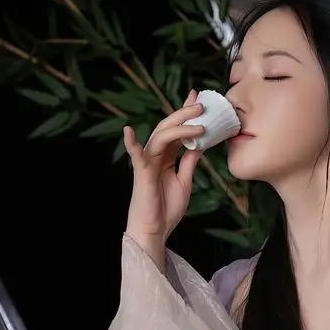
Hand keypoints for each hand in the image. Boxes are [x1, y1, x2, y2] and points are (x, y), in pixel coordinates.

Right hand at [123, 90, 207, 247]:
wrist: (156, 230)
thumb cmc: (167, 208)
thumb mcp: (184, 181)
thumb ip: (189, 162)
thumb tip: (200, 144)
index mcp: (166, 157)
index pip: (177, 131)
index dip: (186, 115)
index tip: (199, 100)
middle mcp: (156, 155)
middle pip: (169, 128)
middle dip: (184, 114)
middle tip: (201, 103)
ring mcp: (147, 161)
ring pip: (161, 136)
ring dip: (179, 127)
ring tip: (198, 122)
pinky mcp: (141, 172)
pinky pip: (135, 155)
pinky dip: (131, 143)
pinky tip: (128, 130)